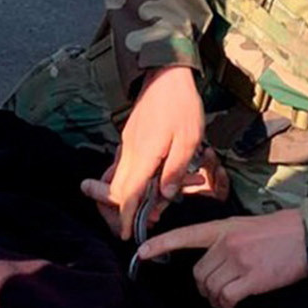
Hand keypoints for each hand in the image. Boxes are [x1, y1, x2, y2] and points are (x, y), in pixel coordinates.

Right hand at [80, 65, 211, 241]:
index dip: (125, 215)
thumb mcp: (188, 140)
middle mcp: (130, 151)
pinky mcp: (131, 136)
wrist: (167, 74)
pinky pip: (127, 164)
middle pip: (119, 188)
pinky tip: (152, 179)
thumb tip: (164, 195)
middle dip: (125, 210)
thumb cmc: (182, 106)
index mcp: (144, 154)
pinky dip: (135, 177)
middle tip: (144, 221)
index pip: (127, 193)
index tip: (126, 233)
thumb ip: (174, 170)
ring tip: (156, 201)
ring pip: (123, 177)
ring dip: (133, 193)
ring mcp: (128, 143)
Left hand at [134, 207, 307, 307]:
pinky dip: (227, 303)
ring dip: (217, 298)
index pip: (185, 235)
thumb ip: (224, 242)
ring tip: (229, 297)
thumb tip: (213, 265)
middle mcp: (226, 243)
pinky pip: (227, 297)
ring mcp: (239, 261)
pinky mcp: (253, 278)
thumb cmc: (278, 231)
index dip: (161, 244)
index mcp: (222, 228)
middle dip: (204, 287)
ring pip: (211, 287)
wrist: (307, 234)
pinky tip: (235, 302)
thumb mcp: (245, 227)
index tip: (140, 252)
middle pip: (198, 273)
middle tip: (217, 291)